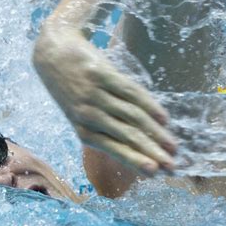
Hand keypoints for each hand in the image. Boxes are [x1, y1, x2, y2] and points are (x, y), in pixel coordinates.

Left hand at [33, 25, 176, 173]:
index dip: (135, 160)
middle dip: (151, 153)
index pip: (113, 148)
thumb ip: (102, 128)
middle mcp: (87, 114)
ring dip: (156, 133)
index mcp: (82, 129)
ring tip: (173, 145)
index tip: (155, 172)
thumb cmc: (71, 88)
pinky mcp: (101, 74)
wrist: (52, 53)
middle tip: (172, 166)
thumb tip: (138, 146)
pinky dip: (150, 105)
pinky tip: (163, 117)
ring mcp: (94, 94)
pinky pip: (131, 92)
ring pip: (132, 116)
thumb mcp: (79, 113)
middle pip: (126, 135)